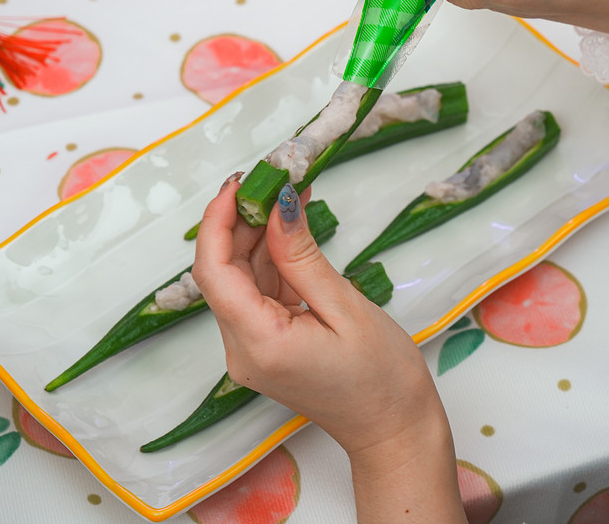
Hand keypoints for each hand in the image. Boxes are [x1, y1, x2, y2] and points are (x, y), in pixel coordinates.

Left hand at [191, 178, 442, 458]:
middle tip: (272, 179)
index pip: (214, 271)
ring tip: (286, 196)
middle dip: (240, 222)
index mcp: (258, 343)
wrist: (394, 429)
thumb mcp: (346, 307)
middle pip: (222, 273)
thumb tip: (277, 206)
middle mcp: (242, 350)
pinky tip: (290, 232)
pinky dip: (271, 261)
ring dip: (256, 237)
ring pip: (238, 281)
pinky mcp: (265, 346)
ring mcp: (251, 350)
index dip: (218, 220)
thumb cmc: (382, 377)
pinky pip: (257, 295)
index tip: (241, 182)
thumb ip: (303, 256)